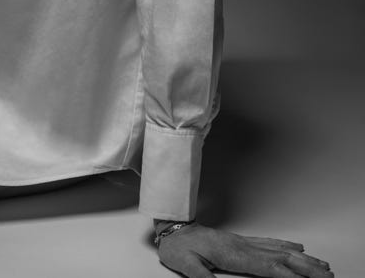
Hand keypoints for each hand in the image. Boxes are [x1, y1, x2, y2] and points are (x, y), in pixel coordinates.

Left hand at [156, 223, 332, 276]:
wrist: (172, 227)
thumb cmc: (178, 247)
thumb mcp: (186, 266)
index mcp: (232, 254)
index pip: (267, 267)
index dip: (289, 275)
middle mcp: (242, 246)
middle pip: (281, 258)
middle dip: (306, 267)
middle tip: (328, 275)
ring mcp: (243, 242)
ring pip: (278, 250)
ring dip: (302, 258)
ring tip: (321, 265)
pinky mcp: (240, 241)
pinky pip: (268, 243)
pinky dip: (287, 246)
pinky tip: (297, 248)